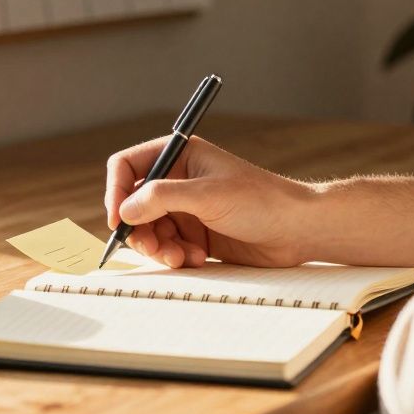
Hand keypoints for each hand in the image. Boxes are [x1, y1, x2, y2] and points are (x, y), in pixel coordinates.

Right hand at [104, 136, 312, 268]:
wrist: (297, 229)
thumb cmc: (260, 200)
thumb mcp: (207, 195)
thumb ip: (161, 198)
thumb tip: (124, 211)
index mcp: (179, 156)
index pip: (128, 167)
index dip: (116, 192)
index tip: (117, 220)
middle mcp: (178, 180)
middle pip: (134, 205)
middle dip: (140, 229)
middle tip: (153, 249)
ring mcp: (186, 209)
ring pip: (149, 231)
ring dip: (159, 248)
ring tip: (182, 257)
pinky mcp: (196, 234)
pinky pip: (168, 247)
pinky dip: (176, 256)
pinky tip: (199, 258)